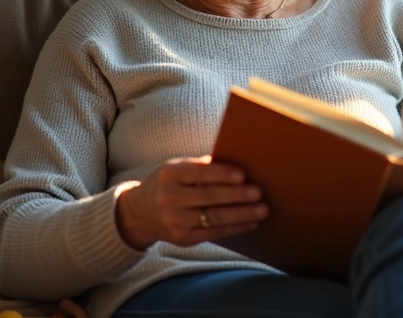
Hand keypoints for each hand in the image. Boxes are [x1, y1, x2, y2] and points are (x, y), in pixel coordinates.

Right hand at [115, 155, 268, 249]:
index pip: (198, 172)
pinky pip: (214, 233)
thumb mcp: (177, 169)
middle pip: (209, 196)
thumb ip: (202, 166)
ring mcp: (174, 221)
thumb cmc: (169, 184)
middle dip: (237, 195)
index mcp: (169, 174)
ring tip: (262, 209)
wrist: (141, 212)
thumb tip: (238, 164)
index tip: (243, 174)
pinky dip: (235, 228)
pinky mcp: (182, 239)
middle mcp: (169, 198)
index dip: (222, 173)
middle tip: (259, 191)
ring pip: (214, 217)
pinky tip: (251, 222)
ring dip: (242, 214)